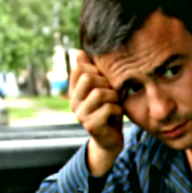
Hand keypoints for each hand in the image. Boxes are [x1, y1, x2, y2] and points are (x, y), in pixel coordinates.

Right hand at [69, 50, 123, 175]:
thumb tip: (79, 51)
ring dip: (114, 97)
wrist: (111, 141)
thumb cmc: (109, 111)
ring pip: (99, 93)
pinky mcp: (91, 126)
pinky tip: (117, 114)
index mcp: (74, 91)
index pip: (79, 68)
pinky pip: (108, 108)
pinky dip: (118, 109)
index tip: (105, 79)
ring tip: (116, 103)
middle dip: (106, 82)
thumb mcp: (102, 88)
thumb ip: (93, 72)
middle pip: (87, 78)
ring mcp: (80, 115)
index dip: (96, 69)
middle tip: (113, 92)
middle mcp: (74, 102)